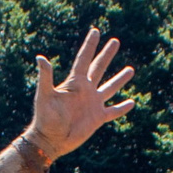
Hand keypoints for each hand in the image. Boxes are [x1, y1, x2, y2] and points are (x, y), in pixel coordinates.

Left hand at [24, 27, 136, 160]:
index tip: (96, 31)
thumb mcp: (44, 96)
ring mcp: (93, 104)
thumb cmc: (45, 118)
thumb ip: (45, 77)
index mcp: (74, 82)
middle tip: (115, 41)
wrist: (51, 140)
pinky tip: (131, 103)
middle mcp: (85, 90)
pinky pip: (113, 111)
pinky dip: (122, 108)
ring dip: (119, 79)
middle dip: (107, 54)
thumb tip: (40, 57)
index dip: (90, 45)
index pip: (84, 59)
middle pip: (99, 68)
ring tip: (130, 70)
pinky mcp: (98, 118)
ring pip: (110, 87)